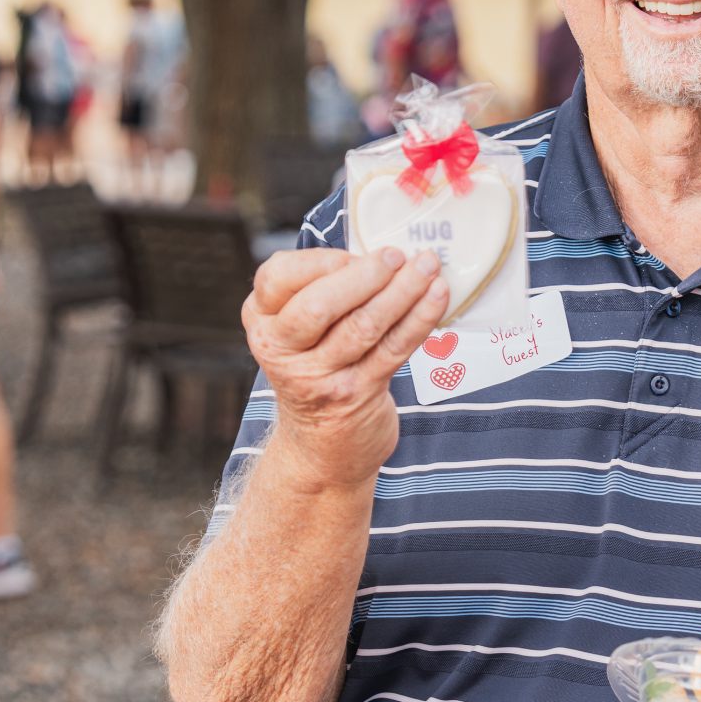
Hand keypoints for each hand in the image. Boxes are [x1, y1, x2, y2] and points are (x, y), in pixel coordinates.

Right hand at [242, 246, 449, 490]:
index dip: (321, 260)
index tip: (357, 252)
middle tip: (398, 256)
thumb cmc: (318, 371)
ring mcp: (318, 377)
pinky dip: (420, 317)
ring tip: (428, 266)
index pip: (277, 277)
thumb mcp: (299, 333)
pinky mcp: (356, 395)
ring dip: (403, 291)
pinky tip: (438, 296)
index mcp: (262, 322)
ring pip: (363, 325)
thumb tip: (379, 251)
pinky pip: (394, 348)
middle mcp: (282, 350)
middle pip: (319, 304)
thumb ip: (322, 291)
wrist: (321, 450)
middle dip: (366, 275)